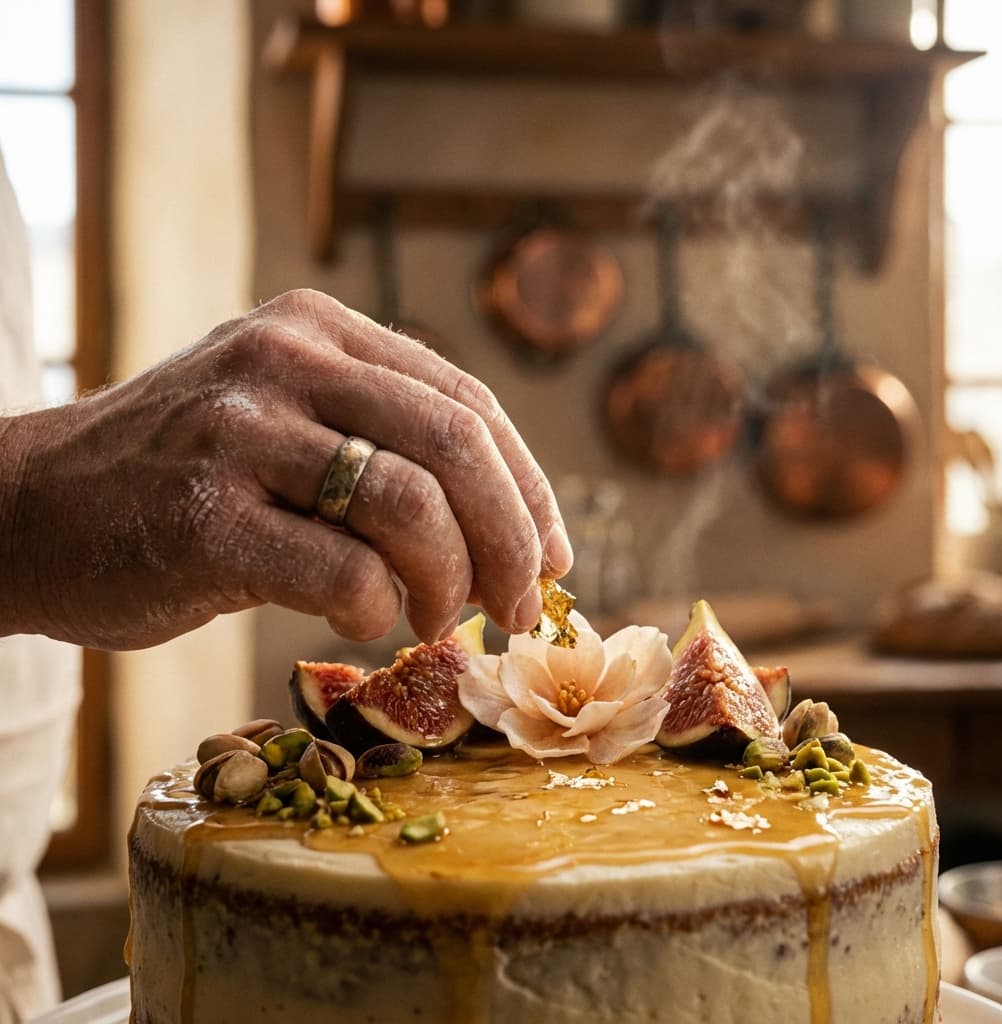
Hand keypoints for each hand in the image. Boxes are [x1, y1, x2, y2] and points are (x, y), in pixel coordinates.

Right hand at [0, 289, 571, 649]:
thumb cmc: (179, 485)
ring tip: (436, 620)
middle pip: (457, 446)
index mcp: (319, 332)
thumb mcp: (285, 429)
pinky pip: (343, 568)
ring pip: (413, 506)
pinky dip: (377, 607)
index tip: (553, 555)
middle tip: (519, 609)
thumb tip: (507, 538)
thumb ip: (384, 454)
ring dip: (449, 582)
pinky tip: (365, 619)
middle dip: (513, 541)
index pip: (466, 402)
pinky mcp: (206, 514)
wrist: (26, 512)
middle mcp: (285, 360)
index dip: (528, 486)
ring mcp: (241, 431)